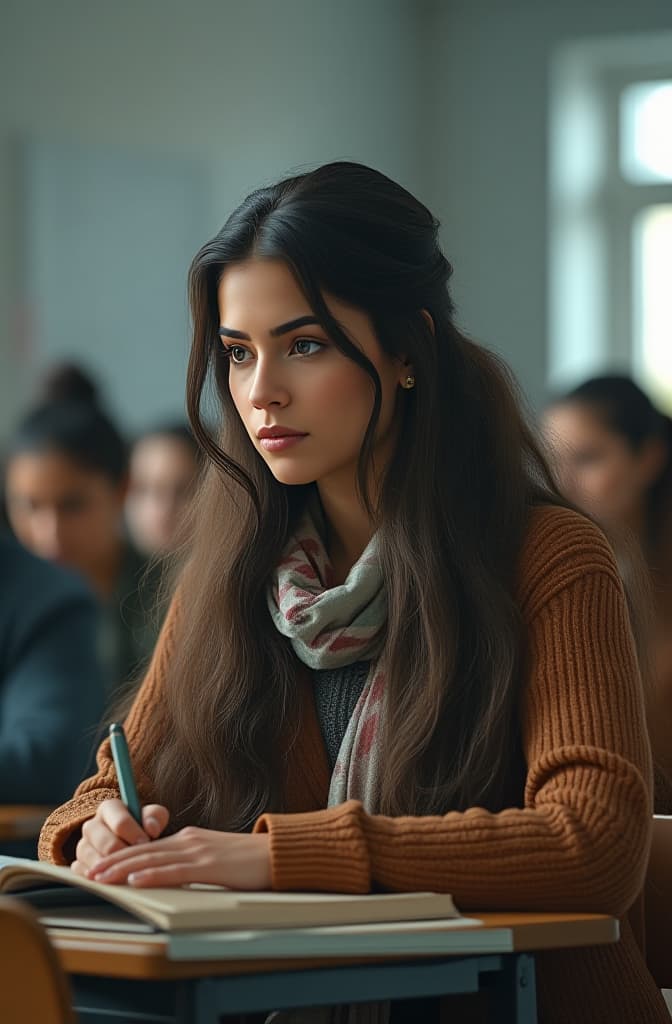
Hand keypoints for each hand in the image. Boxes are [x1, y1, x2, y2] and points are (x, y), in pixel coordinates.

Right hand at [71, 798, 168, 875]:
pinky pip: (81, 872)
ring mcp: (83, 846)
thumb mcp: (153, 817)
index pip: (119, 821)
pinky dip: (95, 878)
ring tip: (125, 874)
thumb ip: (155, 817)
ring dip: (108, 868)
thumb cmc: (143, 828)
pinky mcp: (78, 864)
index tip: (146, 843)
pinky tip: (110, 882)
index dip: (134, 833)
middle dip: (121, 853)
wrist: (131, 844)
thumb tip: (151, 828)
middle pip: (104, 842)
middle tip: (135, 861)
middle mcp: (92, 825)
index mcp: (109, 808)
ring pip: (90, 857)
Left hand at [85, 827, 271, 889]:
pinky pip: (175, 871)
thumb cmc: (249, 859)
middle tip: (89, 873)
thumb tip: (172, 877)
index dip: (121, 856)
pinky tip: (137, 880)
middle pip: (143, 851)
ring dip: (123, 869)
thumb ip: (192, 863)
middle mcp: (189, 840)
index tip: (100, 865)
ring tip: (102, 877)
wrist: (278, 853)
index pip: (147, 848)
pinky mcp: (210, 865)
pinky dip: (152, 875)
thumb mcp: (214, 858)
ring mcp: (199, 851)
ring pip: (153, 859)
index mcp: (189, 839)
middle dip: (113, 862)